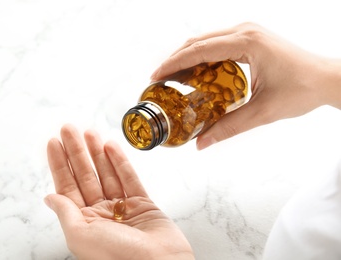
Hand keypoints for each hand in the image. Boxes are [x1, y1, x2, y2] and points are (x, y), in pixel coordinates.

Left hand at [45, 124, 193, 259]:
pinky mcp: (143, 205)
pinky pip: (129, 179)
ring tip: (89, 131)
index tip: (53, 142)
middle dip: (76, 151)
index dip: (60, 164)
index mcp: (83, 223)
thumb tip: (49, 198)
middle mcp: (101, 214)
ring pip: (107, 174)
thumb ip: (66, 213)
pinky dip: (120, 162)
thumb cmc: (118, 258)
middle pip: (85, 176)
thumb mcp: (81, 236)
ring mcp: (123, 209)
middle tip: (69, 128)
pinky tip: (110, 146)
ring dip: (97, 152)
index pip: (67, 187)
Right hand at [151, 22, 340, 149]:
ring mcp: (248, 32)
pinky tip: (195, 73)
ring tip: (172, 77)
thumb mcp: (263, 112)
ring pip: (206, 40)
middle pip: (198, 40)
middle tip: (158, 79)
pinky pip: (218, 44)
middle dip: (175, 59)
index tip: (155, 75)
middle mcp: (245, 31)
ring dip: (187, 57)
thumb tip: (201, 143)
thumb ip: (229, 127)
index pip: (199, 50)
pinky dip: (202, 57)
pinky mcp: (250, 38)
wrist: (326, 79)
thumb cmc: (302, 89)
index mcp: (247, 42)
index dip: (173, 63)